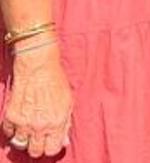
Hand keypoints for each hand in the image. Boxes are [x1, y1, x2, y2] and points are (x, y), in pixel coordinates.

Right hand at [2, 42, 71, 158]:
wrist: (38, 68)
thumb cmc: (55, 83)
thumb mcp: (68, 103)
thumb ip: (66, 124)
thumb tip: (63, 141)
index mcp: (56, 123)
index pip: (52, 150)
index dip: (52, 147)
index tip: (51, 142)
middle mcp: (39, 126)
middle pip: (35, 151)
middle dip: (38, 146)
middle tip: (40, 138)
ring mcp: (23, 123)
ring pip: (21, 145)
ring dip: (25, 139)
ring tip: (30, 130)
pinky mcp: (10, 117)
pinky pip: (9, 134)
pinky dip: (14, 130)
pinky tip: (21, 122)